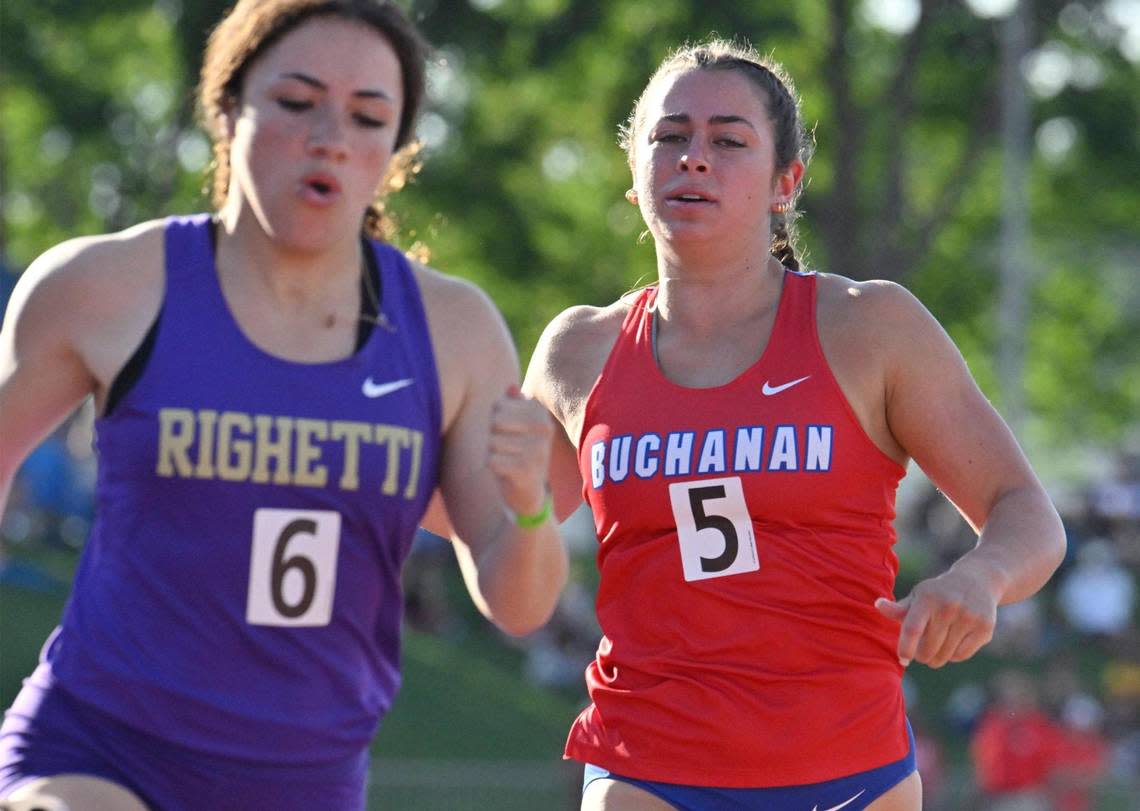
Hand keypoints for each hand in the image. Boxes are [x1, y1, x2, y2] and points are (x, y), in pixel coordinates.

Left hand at [487, 385, 553, 516]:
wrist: (528, 492)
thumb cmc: (518, 452)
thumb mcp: (518, 426)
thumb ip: (513, 404)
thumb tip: (510, 388)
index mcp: (541, 413)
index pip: (498, 406)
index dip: (494, 420)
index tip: (509, 433)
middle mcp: (544, 429)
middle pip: (495, 421)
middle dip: (492, 436)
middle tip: (506, 448)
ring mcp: (537, 449)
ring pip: (492, 441)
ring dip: (493, 453)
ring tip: (507, 460)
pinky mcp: (526, 469)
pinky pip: (491, 460)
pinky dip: (492, 466)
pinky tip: (505, 471)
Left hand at [875, 564, 998, 667]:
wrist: (977, 581)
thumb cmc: (938, 593)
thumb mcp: (919, 596)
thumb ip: (899, 608)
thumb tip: (878, 605)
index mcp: (927, 598)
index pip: (912, 629)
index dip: (906, 647)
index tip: (903, 659)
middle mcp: (948, 606)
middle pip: (928, 647)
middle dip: (921, 656)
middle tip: (920, 655)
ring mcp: (968, 617)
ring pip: (945, 654)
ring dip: (936, 659)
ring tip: (933, 653)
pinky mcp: (984, 627)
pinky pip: (962, 655)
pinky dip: (953, 657)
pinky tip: (950, 648)